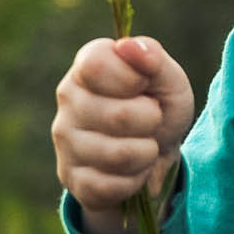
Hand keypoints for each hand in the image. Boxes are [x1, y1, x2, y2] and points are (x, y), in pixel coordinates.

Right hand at [53, 36, 194, 233]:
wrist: (155, 155)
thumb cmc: (158, 107)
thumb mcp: (168, 79)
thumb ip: (153, 57)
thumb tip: (129, 47)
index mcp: (87, 66)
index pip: (98, 65)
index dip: (134, 78)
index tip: (144, 85)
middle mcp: (67, 100)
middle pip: (118, 116)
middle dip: (151, 121)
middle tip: (151, 120)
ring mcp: (65, 141)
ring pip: (118, 155)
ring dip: (146, 153)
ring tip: (144, 145)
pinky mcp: (70, 178)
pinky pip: (110, 186)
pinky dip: (134, 181)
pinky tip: (131, 170)